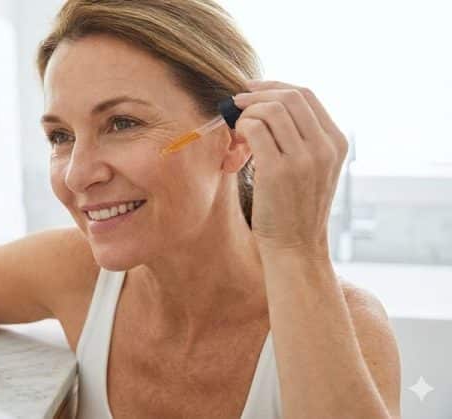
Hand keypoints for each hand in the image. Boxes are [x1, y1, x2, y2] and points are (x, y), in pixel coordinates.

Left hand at [232, 80, 347, 258]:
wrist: (296, 246)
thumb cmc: (296, 207)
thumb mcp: (313, 168)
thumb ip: (302, 138)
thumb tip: (268, 103)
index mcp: (337, 142)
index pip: (307, 95)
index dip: (275, 86)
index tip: (252, 89)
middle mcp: (325, 147)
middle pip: (290, 96)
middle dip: (258, 93)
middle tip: (237, 101)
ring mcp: (303, 159)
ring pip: (271, 109)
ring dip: (247, 111)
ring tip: (237, 126)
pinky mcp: (278, 171)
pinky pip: (255, 129)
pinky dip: (241, 127)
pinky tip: (237, 140)